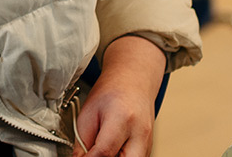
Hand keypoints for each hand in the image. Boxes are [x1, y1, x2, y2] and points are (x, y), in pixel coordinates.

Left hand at [72, 35, 164, 156]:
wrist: (133, 82)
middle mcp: (140, 133)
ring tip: (103, 149)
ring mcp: (148, 142)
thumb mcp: (88, 112)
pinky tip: (113, 150)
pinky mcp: (149, 147)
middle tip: (94, 153)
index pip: (104, 152)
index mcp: (122, 119)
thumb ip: (82, 141)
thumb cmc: (111, 93)